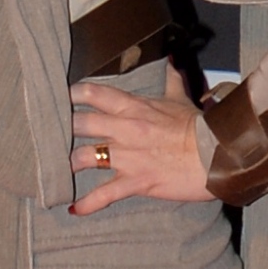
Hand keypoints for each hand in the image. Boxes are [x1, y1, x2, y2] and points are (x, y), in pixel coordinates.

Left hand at [68, 68, 208, 214]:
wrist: (220, 154)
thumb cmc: (201, 127)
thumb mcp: (182, 99)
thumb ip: (172, 79)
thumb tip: (172, 59)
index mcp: (134, 107)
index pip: (93, 94)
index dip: (71, 96)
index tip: (59, 99)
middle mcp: (126, 129)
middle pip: (80, 124)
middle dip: (62, 130)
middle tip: (47, 136)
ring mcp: (129, 156)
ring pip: (83, 157)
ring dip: (67, 165)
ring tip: (54, 171)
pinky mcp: (136, 181)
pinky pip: (104, 194)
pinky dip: (87, 203)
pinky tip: (74, 209)